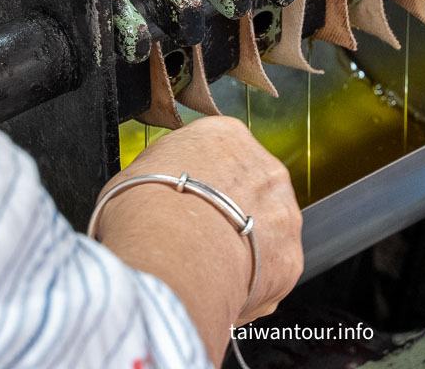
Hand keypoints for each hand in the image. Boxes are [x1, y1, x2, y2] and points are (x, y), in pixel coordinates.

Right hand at [95, 116, 302, 362]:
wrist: (168, 260)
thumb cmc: (143, 213)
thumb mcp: (134, 173)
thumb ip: (161, 172)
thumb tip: (156, 184)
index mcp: (226, 136)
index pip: (221, 152)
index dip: (200, 181)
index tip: (186, 200)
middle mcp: (265, 167)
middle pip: (250, 188)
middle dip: (228, 212)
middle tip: (195, 237)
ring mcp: (284, 212)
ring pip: (266, 229)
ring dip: (243, 246)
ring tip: (206, 267)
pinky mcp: (290, 258)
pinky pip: (271, 271)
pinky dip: (252, 282)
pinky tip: (221, 288)